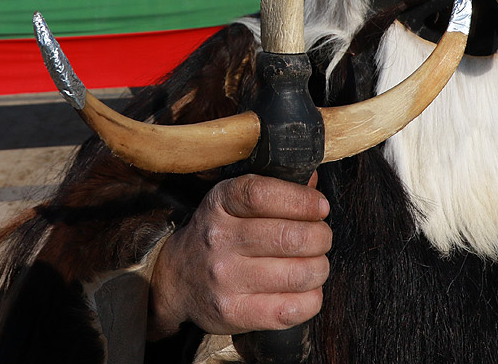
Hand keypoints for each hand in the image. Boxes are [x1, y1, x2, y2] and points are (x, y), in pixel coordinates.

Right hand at [147, 174, 331, 338]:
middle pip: (291, 237)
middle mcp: (219, 239)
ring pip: (299, 274)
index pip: (264, 194)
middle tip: (320, 238)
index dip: (302, 200)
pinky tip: (304, 290)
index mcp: (220, 202)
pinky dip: (312, 299)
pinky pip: (292, 309)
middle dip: (320, 237)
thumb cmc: (218, 235)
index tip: (320, 207)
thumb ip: (274, 189)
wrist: (177, 278)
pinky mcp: (233, 312)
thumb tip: (314, 185)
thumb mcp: (232, 201)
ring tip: (314, 264)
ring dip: (319, 268)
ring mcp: (224, 278)